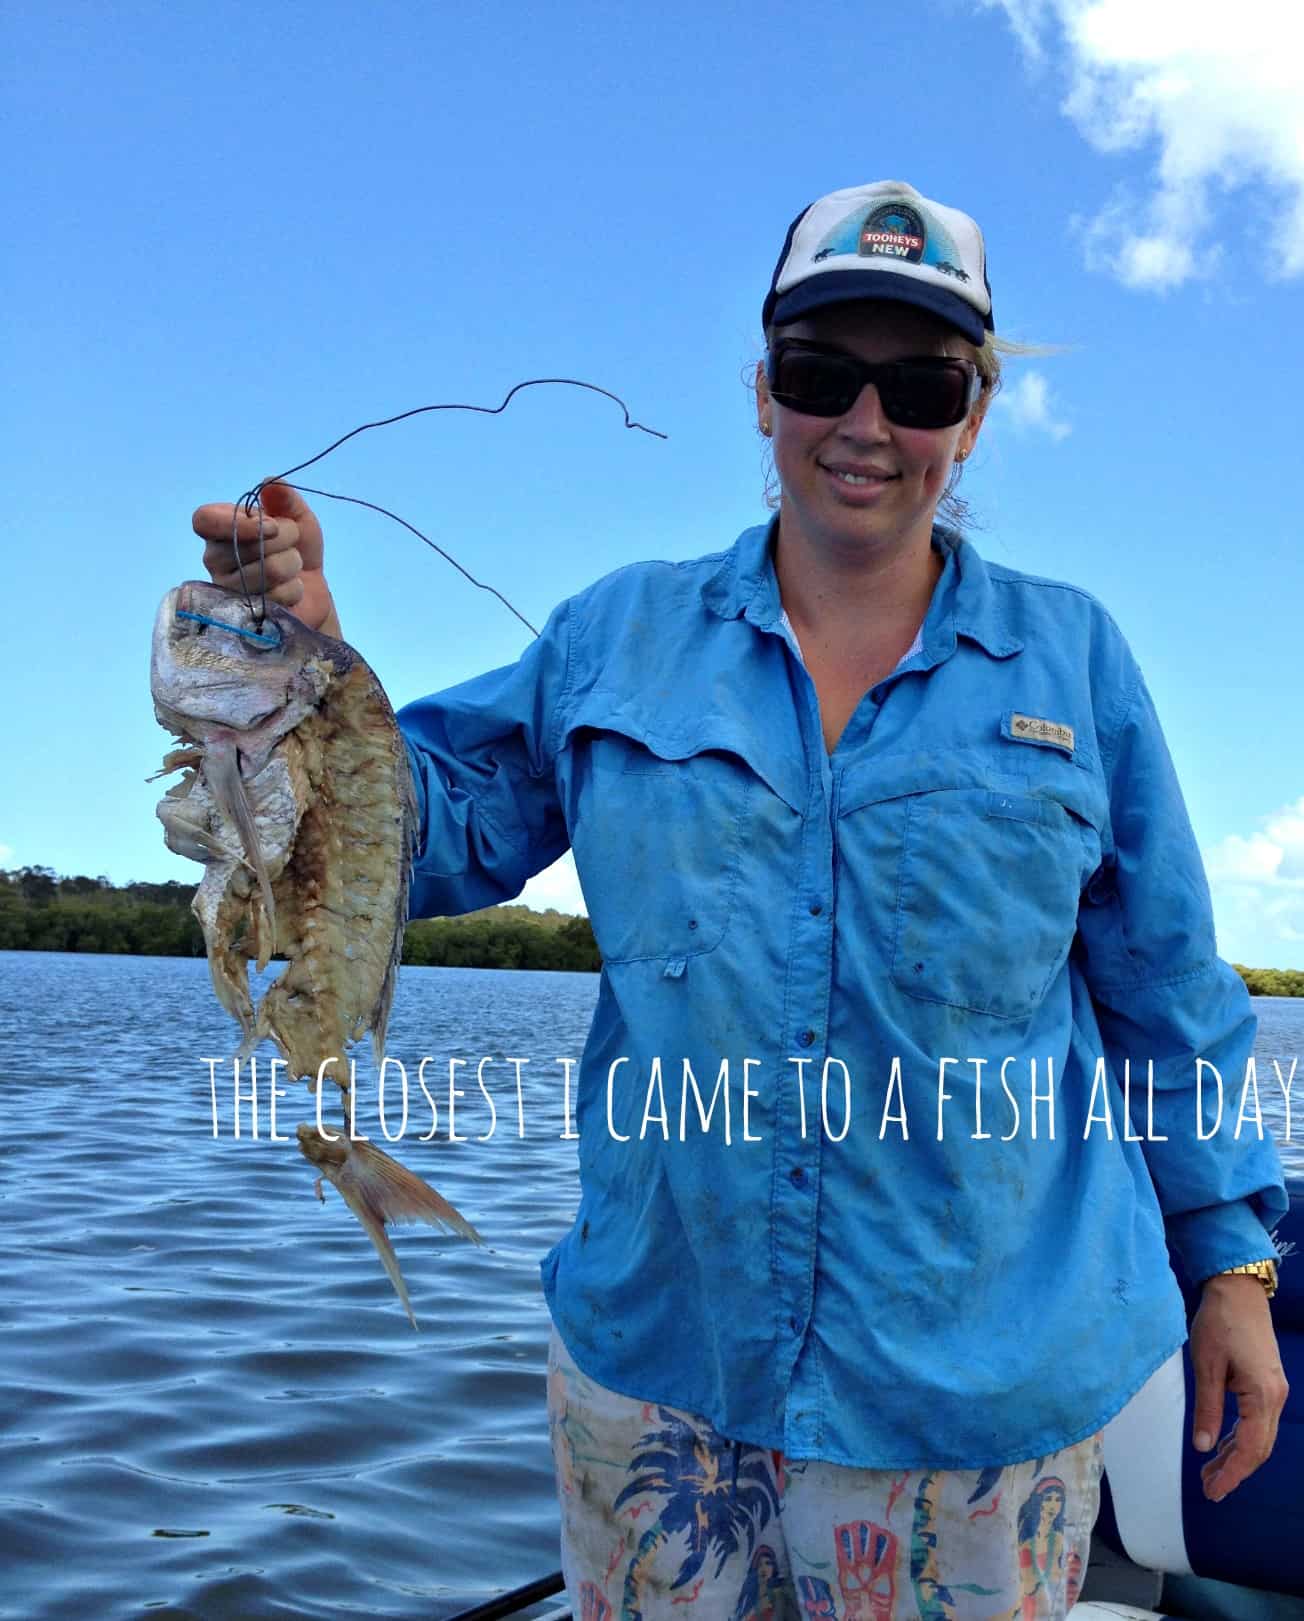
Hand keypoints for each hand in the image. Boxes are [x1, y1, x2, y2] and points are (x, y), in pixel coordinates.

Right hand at [191, 481, 341, 637]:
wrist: (313, 591)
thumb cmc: (298, 550)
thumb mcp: (299, 519)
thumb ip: (285, 499)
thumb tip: (269, 483)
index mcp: (220, 531)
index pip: (203, 520)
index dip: (237, 522)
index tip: (271, 525)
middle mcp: (216, 560)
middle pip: (247, 545)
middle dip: (285, 541)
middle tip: (291, 545)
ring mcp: (227, 590)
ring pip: (267, 570)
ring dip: (292, 565)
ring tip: (291, 569)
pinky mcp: (245, 616)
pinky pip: (278, 596)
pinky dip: (294, 589)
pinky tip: (290, 591)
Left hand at [1189, 1273, 1288, 1500]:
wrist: (1237, 1290)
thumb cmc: (1219, 1322)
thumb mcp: (1206, 1365)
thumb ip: (1207, 1408)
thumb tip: (1203, 1447)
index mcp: (1263, 1395)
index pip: (1251, 1448)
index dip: (1233, 1473)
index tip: (1213, 1491)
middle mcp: (1275, 1398)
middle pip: (1259, 1448)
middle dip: (1235, 1471)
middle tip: (1209, 1489)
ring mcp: (1274, 1391)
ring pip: (1259, 1436)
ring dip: (1236, 1456)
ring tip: (1210, 1473)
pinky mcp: (1267, 1384)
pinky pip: (1257, 1421)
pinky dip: (1240, 1437)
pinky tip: (1221, 1445)